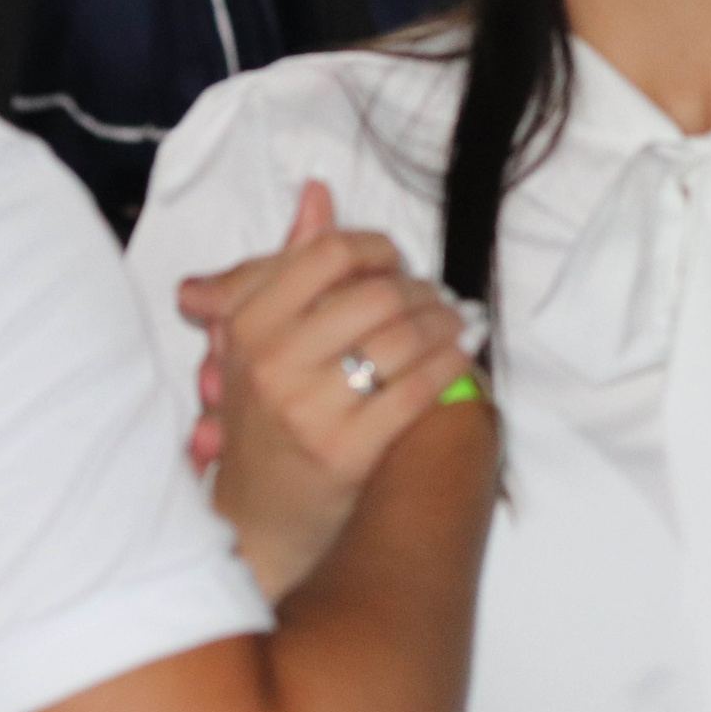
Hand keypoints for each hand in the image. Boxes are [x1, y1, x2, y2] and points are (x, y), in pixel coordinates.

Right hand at [180, 182, 475, 599]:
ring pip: (403, 337)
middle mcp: (272, 363)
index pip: (330, 254)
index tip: (395, 263)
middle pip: (376, 294)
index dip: (378, 250)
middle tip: (437, 298)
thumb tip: (319, 192)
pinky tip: (463, 355)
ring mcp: (308, 409)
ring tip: (457, 322)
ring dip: (446, 324)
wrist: (258, 519)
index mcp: (247, 325)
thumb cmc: (265, 416)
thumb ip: (288, 263)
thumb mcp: (258, 337)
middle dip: (421, 291)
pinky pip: (418, 389)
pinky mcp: (346, 451)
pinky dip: (452, 364)